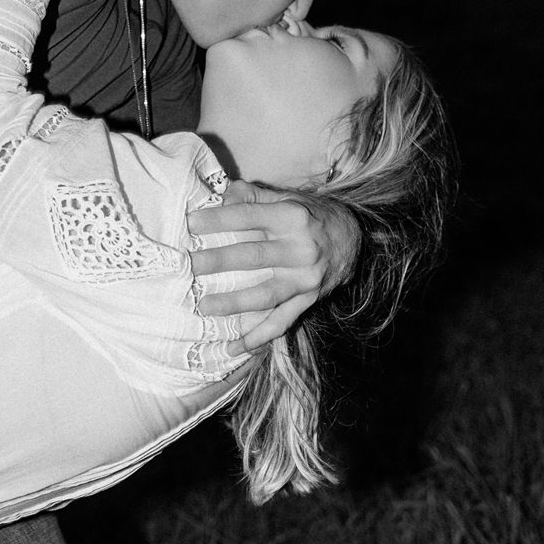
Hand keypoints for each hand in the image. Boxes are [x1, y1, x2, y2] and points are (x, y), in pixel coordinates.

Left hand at [188, 180, 358, 351]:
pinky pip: (283, 321)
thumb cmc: (310, 215)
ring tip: (204, 306)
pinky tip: (237, 347)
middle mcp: (301, 249)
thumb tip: (222, 196)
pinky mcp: (309, 299)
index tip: (190, 223)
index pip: (248, 217)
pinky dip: (260, 336)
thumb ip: (253, 196)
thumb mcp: (286, 198)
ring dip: (234, 303)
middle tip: (189, 266)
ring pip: (265, 294)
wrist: (353, 238)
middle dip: (217, 261)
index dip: (218, 220)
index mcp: (292, 217)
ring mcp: (306, 278)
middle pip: (253, 256)